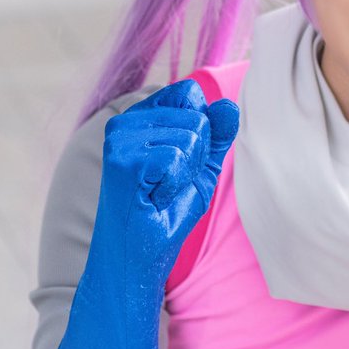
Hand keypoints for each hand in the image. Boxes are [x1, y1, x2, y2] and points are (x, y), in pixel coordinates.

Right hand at [97, 79, 238, 284]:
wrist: (141, 255)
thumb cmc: (167, 211)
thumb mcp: (203, 167)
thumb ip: (217, 135)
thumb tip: (229, 106)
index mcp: (142, 116)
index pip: (190, 92)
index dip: (203, 129)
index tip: (181, 161)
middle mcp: (125, 120)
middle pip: (197, 117)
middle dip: (196, 157)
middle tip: (168, 183)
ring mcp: (120, 138)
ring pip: (190, 136)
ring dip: (185, 173)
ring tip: (159, 191)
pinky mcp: (122, 160)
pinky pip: (176, 158)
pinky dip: (174, 185)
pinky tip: (153, 198)